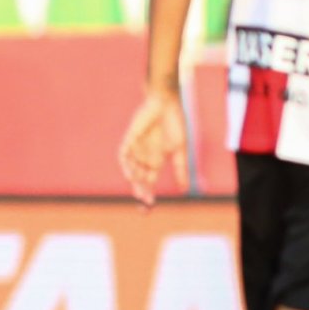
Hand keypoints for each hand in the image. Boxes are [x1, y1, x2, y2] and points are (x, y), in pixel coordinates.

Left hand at [119, 87, 188, 205]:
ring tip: (139, 190)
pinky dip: (126, 165)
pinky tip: (131, 174)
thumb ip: (180, 169)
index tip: (151, 205)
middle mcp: (144, 157)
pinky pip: (124, 155)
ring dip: (135, 179)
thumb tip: (184, 190)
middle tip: (144, 202)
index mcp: (156, 161)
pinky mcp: (130, 139)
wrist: (167, 104)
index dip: (148, 193)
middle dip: (140, 190)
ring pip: (131, 168)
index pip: (149, 181)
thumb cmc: (175, 124)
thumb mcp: (180, 150)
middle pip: (138, 178)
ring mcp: (136, 148)